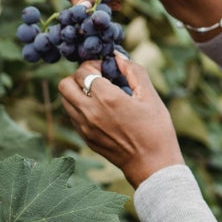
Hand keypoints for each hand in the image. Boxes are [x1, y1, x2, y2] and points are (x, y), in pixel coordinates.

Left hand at [58, 55, 183, 187]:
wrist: (152, 165)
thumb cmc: (156, 130)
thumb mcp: (150, 96)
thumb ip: (134, 72)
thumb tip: (118, 57)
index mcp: (107, 98)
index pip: (83, 70)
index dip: (94, 64)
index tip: (107, 68)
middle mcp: (90, 112)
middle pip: (65, 84)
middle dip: (79, 76)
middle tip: (97, 79)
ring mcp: (85, 127)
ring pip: (64, 100)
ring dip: (76, 92)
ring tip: (97, 94)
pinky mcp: (86, 138)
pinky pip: (72, 116)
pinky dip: (80, 107)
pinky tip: (100, 110)